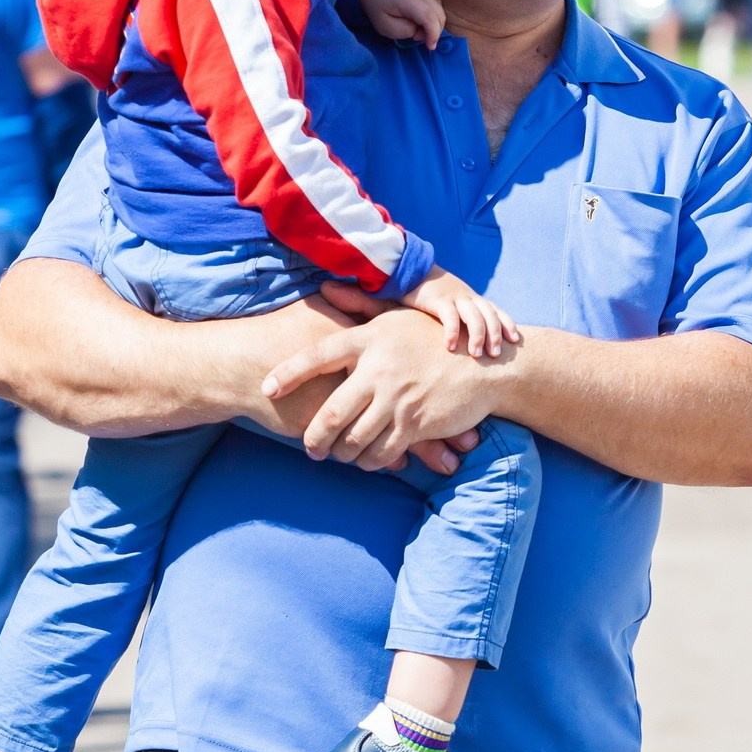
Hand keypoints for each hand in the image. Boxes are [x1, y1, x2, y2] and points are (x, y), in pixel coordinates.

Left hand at [262, 302, 505, 471]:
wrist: (484, 365)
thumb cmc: (433, 339)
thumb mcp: (396, 317)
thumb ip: (359, 307)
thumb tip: (324, 290)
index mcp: (369, 339)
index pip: (318, 355)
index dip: (289, 373)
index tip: (266, 388)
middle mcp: (379, 370)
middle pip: (331, 413)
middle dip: (314, 437)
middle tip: (309, 447)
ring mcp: (397, 399)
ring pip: (354, 439)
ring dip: (341, 453)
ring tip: (337, 455)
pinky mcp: (415, 424)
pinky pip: (381, 453)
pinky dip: (369, 461)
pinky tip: (366, 459)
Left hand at [361, 0, 444, 49]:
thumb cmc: (378, 7)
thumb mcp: (385, 27)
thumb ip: (405, 31)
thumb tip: (420, 30)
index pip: (429, 17)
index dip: (433, 34)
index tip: (430, 46)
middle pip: (439, 14)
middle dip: (434, 31)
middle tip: (417, 36)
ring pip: (440, 10)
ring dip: (434, 24)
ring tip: (416, 27)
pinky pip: (438, 5)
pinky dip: (434, 16)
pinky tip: (420, 18)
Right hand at [402, 266, 522, 357]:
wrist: (411, 268)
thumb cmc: (430, 289)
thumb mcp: (451, 299)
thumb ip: (460, 313)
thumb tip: (466, 336)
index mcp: (472, 297)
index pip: (495, 310)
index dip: (507, 324)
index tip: (515, 340)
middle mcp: (467, 296)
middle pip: (489, 315)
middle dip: (495, 335)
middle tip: (496, 355)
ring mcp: (454, 297)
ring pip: (474, 316)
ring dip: (478, 336)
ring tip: (477, 355)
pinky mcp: (439, 300)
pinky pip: (450, 317)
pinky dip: (452, 333)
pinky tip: (450, 347)